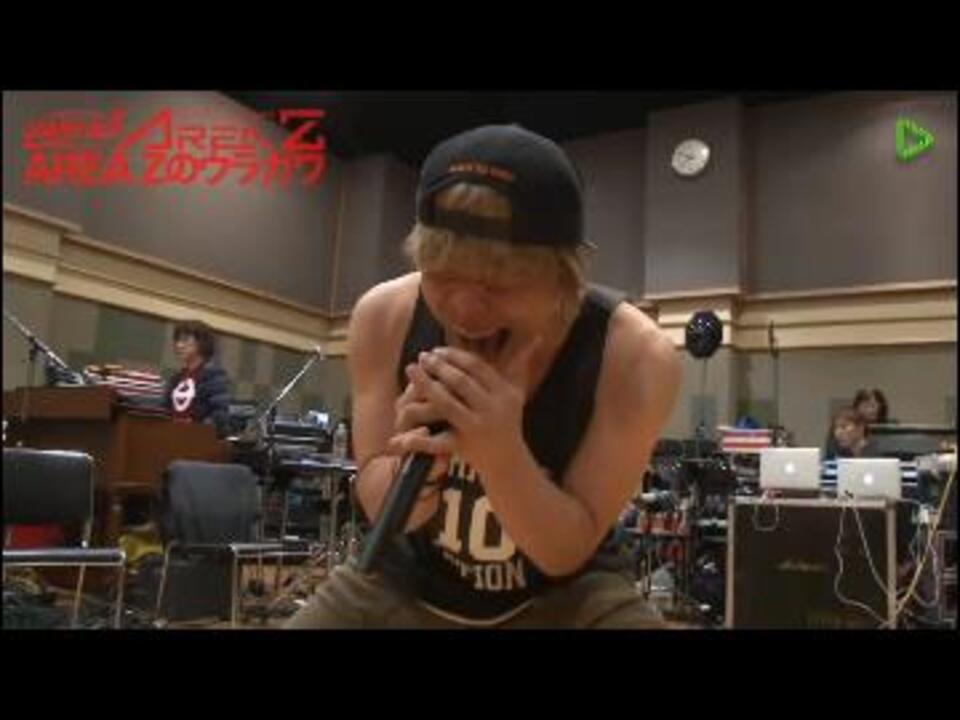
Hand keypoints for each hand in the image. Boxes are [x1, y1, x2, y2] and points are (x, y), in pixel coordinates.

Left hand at [387, 335, 542, 479]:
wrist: (509, 464)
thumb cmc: (509, 424)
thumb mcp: (518, 395)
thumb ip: (520, 366)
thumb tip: (537, 337)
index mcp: (505, 394)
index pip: (477, 367)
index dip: (455, 356)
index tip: (437, 350)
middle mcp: (492, 410)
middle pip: (461, 382)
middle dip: (439, 366)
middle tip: (422, 356)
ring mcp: (477, 429)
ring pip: (446, 404)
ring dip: (426, 385)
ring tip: (411, 370)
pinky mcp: (464, 447)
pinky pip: (437, 439)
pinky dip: (419, 434)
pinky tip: (402, 418)